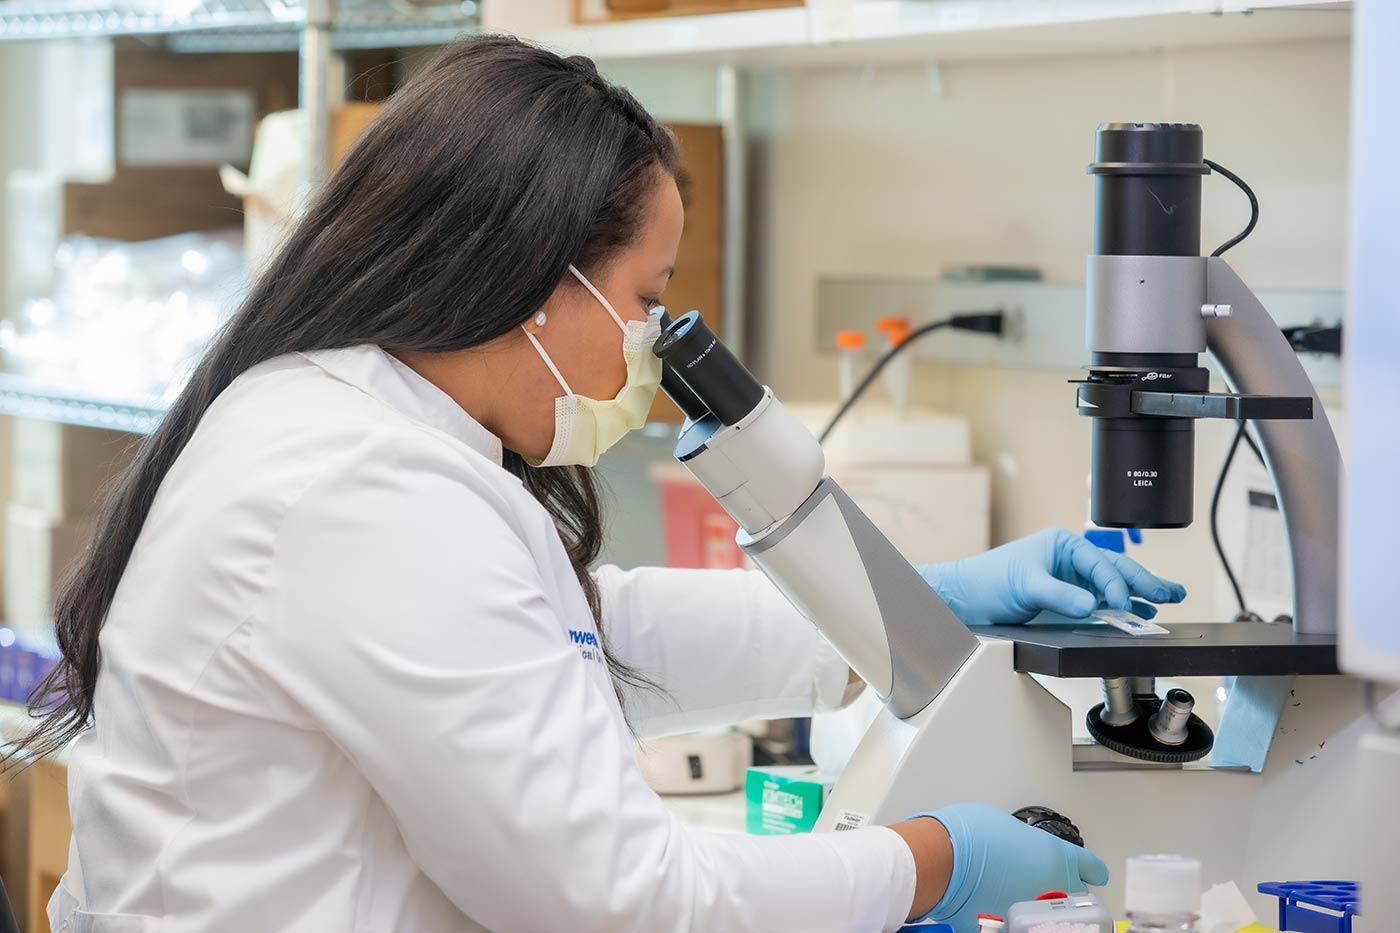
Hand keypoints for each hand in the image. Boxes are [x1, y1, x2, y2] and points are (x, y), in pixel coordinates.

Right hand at [912, 802, 1108, 931]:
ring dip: (1039, 910)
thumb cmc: (965, 836)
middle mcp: (1054, 888)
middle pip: (1075, 897)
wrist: (940, 861)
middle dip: (1062, 892)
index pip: (1091, 869)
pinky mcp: (1013, 932)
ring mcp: (1036, 913)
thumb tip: (1016, 851)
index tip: (1093, 874)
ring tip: (1018, 901)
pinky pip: (1021, 928)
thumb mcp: (1003, 826)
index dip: (1091, 871)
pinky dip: (1014, 922)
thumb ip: (1021, 843)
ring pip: (1051, 918)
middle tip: (1042, 886)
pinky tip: (1000, 913)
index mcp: (1056, 858)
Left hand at [917, 527, 1185, 625]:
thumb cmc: (988, 581)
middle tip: (1174, 593)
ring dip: (1141, 594)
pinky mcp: (1068, 600)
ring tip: (1171, 600)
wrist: (965, 599)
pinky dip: (1123, 607)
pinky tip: (1141, 613)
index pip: (1101, 564)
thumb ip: (1058, 595)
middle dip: (1145, 581)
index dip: (1116, 585)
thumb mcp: (1024, 585)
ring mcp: (1072, 581)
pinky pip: (1102, 603)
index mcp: (1064, 545)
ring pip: (1114, 586)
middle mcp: (1071, 560)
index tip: (1123, 605)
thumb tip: (1091, 605)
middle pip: (1116, 570)